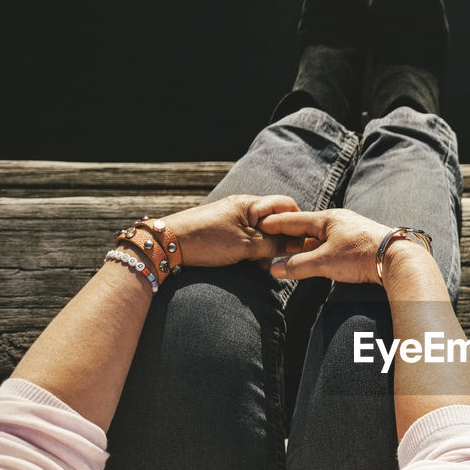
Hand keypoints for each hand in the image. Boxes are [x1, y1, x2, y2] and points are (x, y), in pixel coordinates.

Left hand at [160, 195, 302, 267]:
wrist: (168, 244)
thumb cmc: (207, 240)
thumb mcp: (246, 245)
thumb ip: (274, 244)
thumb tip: (299, 244)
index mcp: (251, 204)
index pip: (287, 205)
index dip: (297, 223)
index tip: (301, 243)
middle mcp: (243, 207)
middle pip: (276, 220)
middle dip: (283, 239)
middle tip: (283, 258)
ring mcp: (233, 218)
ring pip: (262, 231)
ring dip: (268, 248)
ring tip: (265, 266)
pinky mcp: (225, 230)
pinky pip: (249, 238)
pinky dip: (254, 250)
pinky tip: (252, 264)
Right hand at [260, 208, 399, 283]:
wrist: (397, 259)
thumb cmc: (361, 256)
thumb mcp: (324, 262)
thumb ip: (298, 265)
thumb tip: (273, 269)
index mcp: (328, 219)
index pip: (295, 220)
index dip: (277, 223)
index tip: (261, 222)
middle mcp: (340, 220)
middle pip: (308, 228)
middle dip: (291, 233)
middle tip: (273, 236)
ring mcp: (351, 231)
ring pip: (322, 237)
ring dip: (307, 244)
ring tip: (293, 250)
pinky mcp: (361, 243)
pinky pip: (334, 244)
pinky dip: (322, 250)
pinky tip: (321, 257)